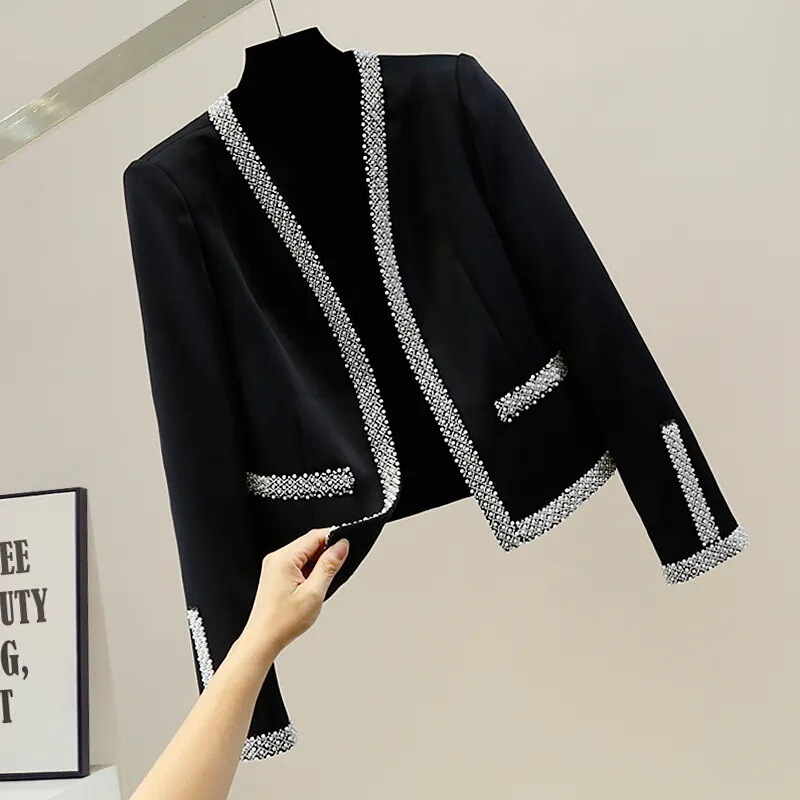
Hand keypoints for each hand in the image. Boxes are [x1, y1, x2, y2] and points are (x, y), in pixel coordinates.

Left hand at [239, 528, 349, 662]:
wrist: (263, 640)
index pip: (314, 536)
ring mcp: (275, 566)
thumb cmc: (282, 621)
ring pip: (305, 555)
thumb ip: (329, 566)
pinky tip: (312, 587)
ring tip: (320, 585)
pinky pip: (298, 564)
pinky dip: (309, 572)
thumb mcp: (314, 593)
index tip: (347, 546)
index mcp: (284, 558)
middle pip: (310, 544)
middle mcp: (277, 558)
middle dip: (326, 554)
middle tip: (336, 570)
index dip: (334, 539)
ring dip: (318, 565)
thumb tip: (341, 546)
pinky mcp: (276, 575)